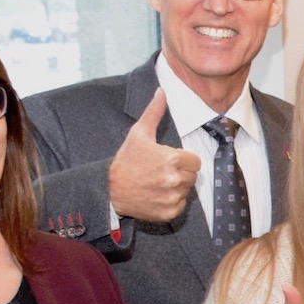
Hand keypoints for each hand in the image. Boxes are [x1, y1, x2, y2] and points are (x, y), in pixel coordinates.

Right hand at [106, 91, 201, 222]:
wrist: (108, 189)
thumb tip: (162, 91)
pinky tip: (156, 195)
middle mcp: (175, 179)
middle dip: (181, 173)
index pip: (195, 161)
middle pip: (192, 176)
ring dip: (176, 187)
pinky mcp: (168, 212)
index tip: (170, 160)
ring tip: (157, 182)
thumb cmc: (126, 160)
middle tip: (161, 171)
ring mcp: (172, 197)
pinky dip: (171, 201)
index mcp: (172, 159)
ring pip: (187, 190)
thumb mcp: (139, 133)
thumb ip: (154, 112)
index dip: (184, 160)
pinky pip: (180, 205)